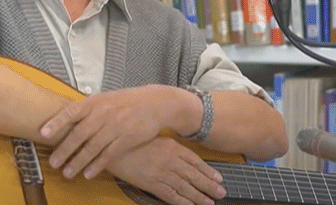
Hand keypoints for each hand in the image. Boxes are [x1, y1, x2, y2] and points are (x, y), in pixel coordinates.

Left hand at [40, 85, 172, 179]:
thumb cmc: (125, 101)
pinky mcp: (126, 139)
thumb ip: (86, 108)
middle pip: (79, 134)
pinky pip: (108, 155)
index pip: (71, 111)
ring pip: (92, 148)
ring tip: (67, 173)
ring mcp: (115, 127)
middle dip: (64, 150)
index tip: (43, 133)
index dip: (56, 122)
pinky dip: (97, 166)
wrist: (154, 103)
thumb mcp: (104, 98)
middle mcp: (103, 114)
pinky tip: (88, 174)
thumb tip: (62, 117)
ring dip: (78, 162)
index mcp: (95, 102)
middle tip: (53, 162)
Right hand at [107, 137, 225, 204]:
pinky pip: (171, 196)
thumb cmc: (132, 139)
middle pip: (195, 176)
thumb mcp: (154, 136)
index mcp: (173, 147)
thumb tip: (181, 152)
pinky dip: (182, 202)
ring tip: (210, 202)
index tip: (218, 178)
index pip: (196, 162)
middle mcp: (171, 161)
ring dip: (200, 196)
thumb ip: (169, 145)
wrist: (114, 146)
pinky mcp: (152, 184)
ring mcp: (162, 173)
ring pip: (186, 188)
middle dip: (209, 186)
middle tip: (221, 193)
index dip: (208, 171)